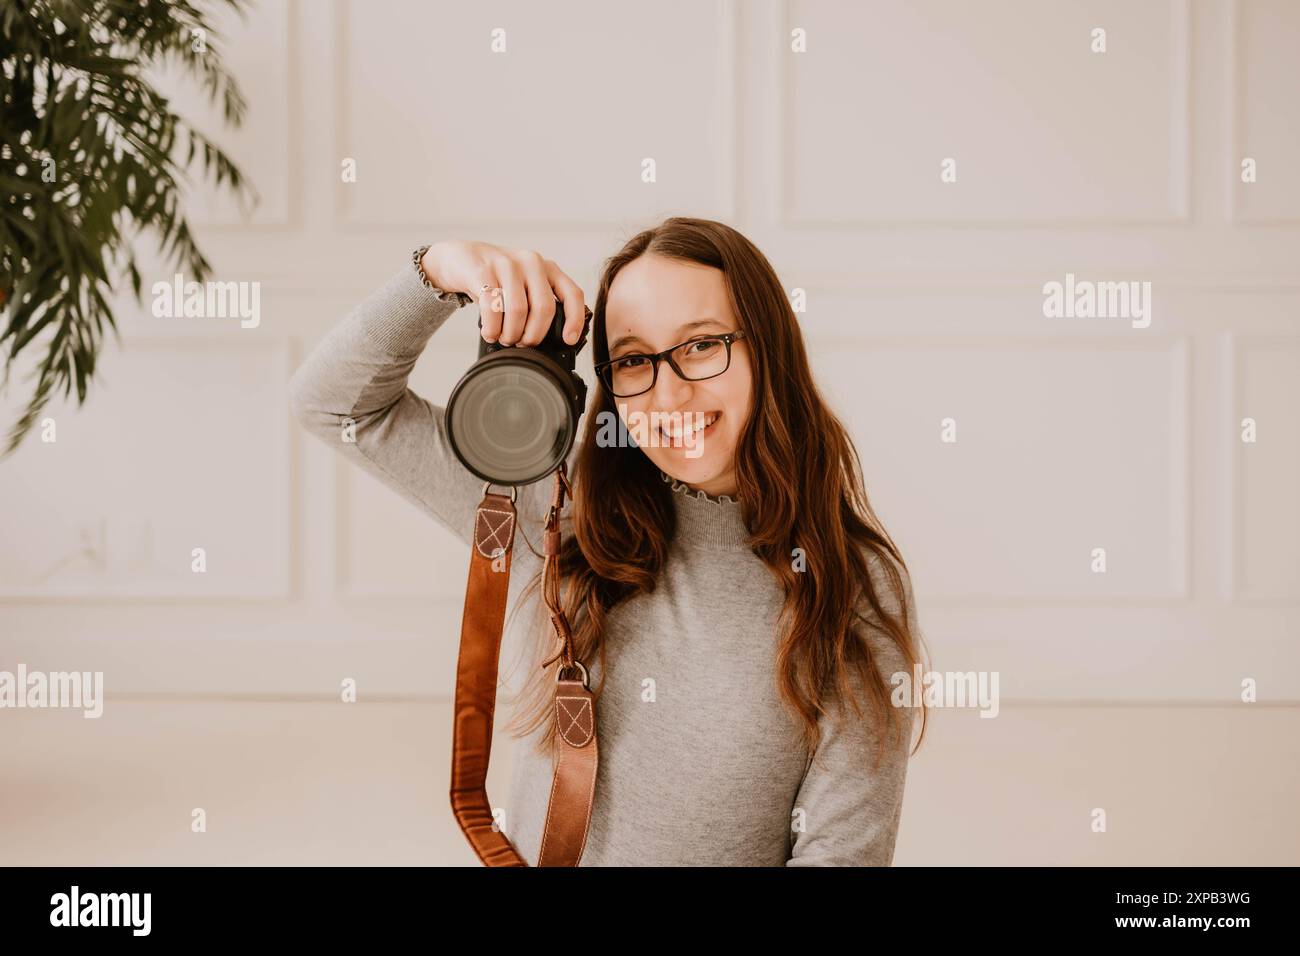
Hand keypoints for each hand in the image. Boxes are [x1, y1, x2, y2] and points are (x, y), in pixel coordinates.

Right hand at [420, 240, 588, 346]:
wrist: (460, 259)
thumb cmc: (497, 279)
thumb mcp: (524, 286)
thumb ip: (538, 303)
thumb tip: (550, 340)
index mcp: (548, 268)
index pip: (572, 294)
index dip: (575, 320)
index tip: (568, 340)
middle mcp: (531, 263)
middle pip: (544, 309)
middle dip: (533, 335)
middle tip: (522, 343)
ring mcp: (507, 264)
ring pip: (518, 311)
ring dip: (510, 334)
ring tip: (504, 338)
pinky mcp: (483, 270)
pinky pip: (493, 308)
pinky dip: (492, 328)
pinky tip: (489, 332)